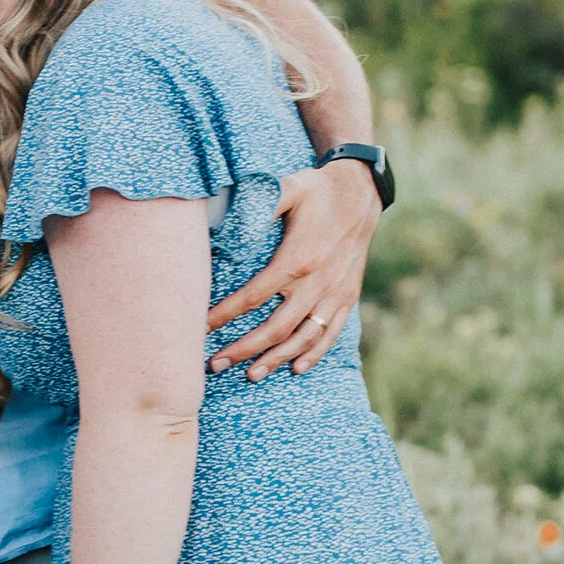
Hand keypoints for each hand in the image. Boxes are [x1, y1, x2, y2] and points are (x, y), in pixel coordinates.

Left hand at [206, 157, 378, 379]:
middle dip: (245, 349)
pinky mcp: (347, 297)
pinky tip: (296, 369)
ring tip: (251, 375)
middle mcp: (318, 281)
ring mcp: (335, 292)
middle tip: (216, 364)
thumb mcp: (287, 188)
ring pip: (304, 337)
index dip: (227, 314)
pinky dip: (315, 354)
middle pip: (277, 326)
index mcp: (298, 258)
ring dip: (277, 358)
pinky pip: (331, 333)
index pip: (255, 296)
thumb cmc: (316, 191)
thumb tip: (223, 210)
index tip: (202, 326)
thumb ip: (259, 202)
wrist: (361, 194)